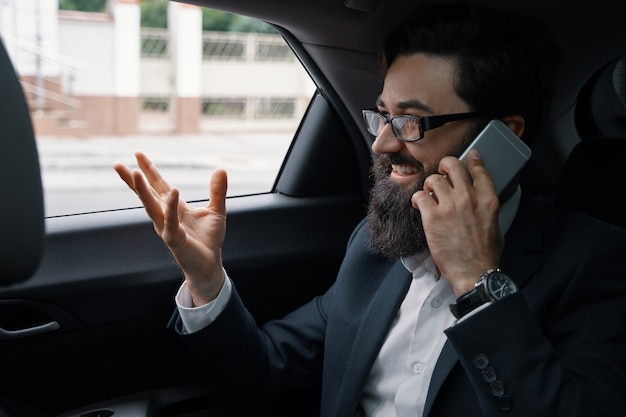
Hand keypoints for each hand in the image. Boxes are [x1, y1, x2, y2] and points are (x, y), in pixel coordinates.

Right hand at [113, 151, 226, 305]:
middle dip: (133, 180)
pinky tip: (172, 193)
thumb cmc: (209, 239)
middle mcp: (166, 216)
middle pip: (146, 194)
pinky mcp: (174, 239)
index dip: (148, 170)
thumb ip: (217, 191)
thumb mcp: (216, 210)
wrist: (209, 265)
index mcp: (174, 207)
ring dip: (142, 190)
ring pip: (151, 206)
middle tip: (118, 164)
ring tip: (134, 172)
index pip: (158, 185)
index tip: (137, 153)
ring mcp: (167, 227)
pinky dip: (170, 208)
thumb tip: (220, 169)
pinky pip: (170, 221)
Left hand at [411, 149, 502, 297]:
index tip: (469, 156)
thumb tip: (481, 203)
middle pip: (453, 165)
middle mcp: (469, 198)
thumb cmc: (485, 254)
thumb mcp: (496, 225)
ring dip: (429, 185)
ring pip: (433, 179)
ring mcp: (450, 206)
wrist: (474, 272)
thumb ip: (487, 208)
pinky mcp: (432, 217)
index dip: (472, 159)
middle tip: (441, 172)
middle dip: (445, 165)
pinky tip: (420, 206)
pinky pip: (420, 196)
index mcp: (487, 199)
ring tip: (429, 194)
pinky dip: (417, 200)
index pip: (479, 170)